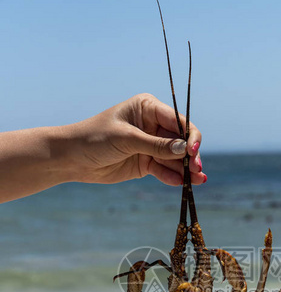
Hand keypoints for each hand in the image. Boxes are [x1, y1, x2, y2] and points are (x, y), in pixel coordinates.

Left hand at [67, 93, 204, 185]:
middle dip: (190, 155)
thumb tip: (185, 149)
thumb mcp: (127, 139)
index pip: (178, 121)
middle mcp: (153, 125)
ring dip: (186, 169)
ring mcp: (150, 145)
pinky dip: (172, 177)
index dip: (189, 136)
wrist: (72, 158)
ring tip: (197, 181)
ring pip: (174, 158)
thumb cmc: (95, 138)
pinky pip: (164, 170)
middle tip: (198, 170)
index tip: (193, 151)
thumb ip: (157, 145)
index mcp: (148, 108)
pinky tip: (180, 184)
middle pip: (180, 141)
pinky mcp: (145, 163)